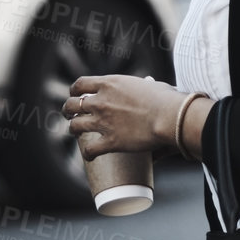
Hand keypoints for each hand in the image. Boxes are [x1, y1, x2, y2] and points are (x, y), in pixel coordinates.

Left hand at [63, 74, 187, 159]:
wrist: (170, 117)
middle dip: (69, 110)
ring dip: (74, 129)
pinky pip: (90, 150)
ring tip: (77, 132)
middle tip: (72, 114)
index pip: (80, 84)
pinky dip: (88, 153)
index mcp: (109, 84)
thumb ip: (143, 86)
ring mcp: (103, 122)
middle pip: (72, 105)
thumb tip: (151, 84)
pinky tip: (90, 155)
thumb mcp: (150, 85)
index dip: (74, 90)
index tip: (76, 95)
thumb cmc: (167, 99)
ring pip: (75, 126)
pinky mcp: (111, 141)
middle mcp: (101, 101)